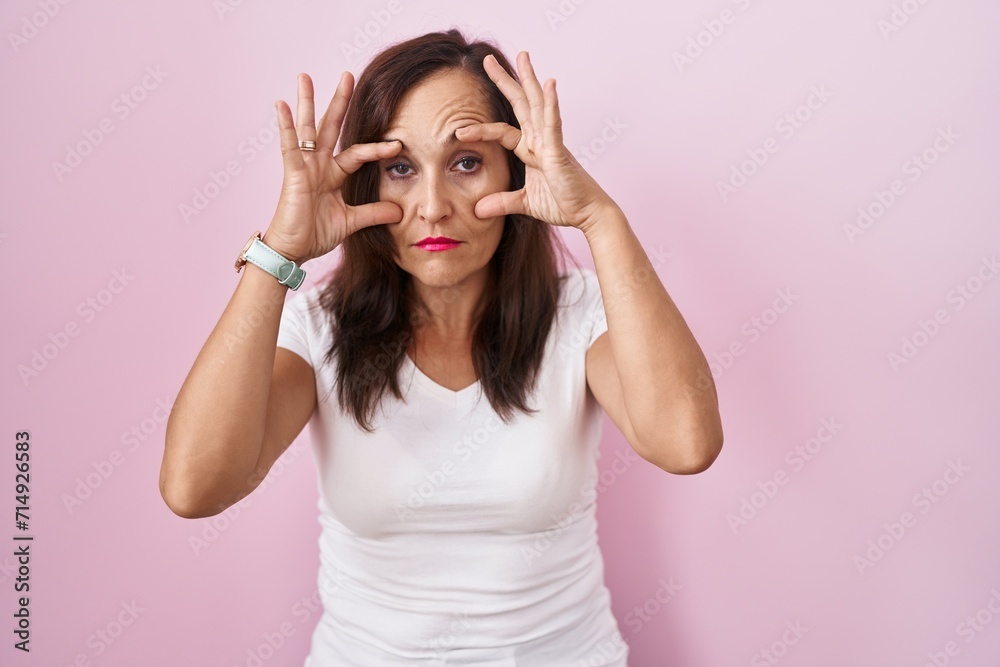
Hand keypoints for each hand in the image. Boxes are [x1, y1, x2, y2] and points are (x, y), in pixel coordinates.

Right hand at [263, 72, 404, 263]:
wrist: (293, 251)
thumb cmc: (315, 234)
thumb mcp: (352, 221)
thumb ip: (373, 212)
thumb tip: (400, 212)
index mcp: (333, 174)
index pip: (358, 154)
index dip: (377, 149)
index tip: (398, 144)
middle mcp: (318, 165)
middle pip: (331, 127)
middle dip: (340, 102)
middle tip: (348, 75)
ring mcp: (304, 166)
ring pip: (307, 128)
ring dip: (307, 102)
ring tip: (304, 76)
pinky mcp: (292, 173)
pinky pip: (289, 145)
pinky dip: (285, 126)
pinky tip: (281, 104)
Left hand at [455, 51, 619, 233]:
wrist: (589, 214)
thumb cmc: (564, 205)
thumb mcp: (525, 203)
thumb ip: (503, 202)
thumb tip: (477, 211)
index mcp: (532, 150)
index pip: (502, 131)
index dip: (481, 129)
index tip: (459, 130)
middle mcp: (541, 140)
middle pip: (521, 104)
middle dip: (505, 81)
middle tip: (488, 59)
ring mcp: (551, 142)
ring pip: (538, 105)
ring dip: (529, 80)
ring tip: (523, 56)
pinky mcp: (560, 151)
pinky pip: (554, 124)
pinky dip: (551, 104)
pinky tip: (549, 84)